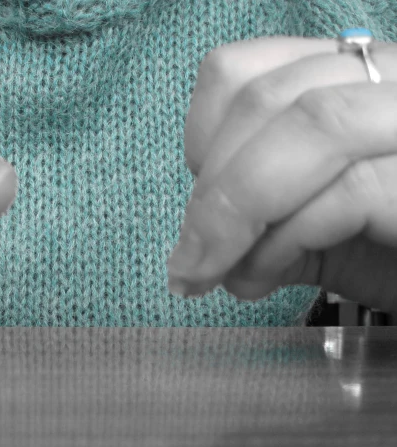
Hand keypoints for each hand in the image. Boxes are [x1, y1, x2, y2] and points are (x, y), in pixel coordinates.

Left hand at [168, 36, 396, 312]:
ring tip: (213, 274)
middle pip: (270, 95)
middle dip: (209, 191)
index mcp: (352, 84)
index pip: (244, 68)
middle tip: (189, 265)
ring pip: (310, 123)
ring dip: (234, 212)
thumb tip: (206, 244)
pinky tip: (267, 281)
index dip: (200, 138)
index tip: (195, 202)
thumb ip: (269, 219)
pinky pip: (350, 188)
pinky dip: (284, 241)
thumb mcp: (323, 235)